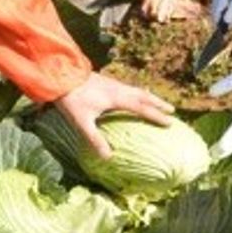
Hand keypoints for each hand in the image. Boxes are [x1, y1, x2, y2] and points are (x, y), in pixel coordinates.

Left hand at [54, 72, 174, 158]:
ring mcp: (113, 83)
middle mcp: (118, 89)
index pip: (141, 108)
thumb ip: (95, 139)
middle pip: (144, 96)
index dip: (156, 116)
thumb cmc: (71, 99)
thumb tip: (109, 157)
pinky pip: (128, 87)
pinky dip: (137, 93)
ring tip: (157, 102)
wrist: (59, 75)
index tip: (170, 122)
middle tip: (172, 110)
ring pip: (137, 89)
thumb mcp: (82, 122)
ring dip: (149, 96)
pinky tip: (133, 96)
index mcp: (116, 98)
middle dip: (158, 103)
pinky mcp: (106, 81)